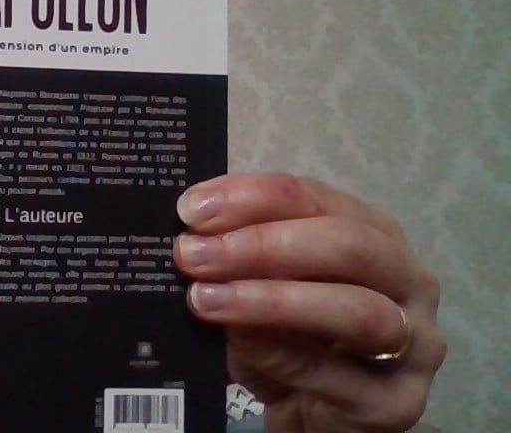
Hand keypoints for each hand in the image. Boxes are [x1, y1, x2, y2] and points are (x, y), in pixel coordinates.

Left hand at [173, 174, 445, 431]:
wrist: (314, 418)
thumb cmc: (290, 341)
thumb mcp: (258, 288)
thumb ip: (239, 260)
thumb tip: (195, 240)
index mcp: (373, 234)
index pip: (317, 198)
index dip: (252, 197)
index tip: (191, 209)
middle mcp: (408, 280)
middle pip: (349, 244)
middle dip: (263, 245)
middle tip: (194, 255)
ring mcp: (417, 344)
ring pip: (356, 309)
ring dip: (272, 300)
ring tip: (205, 299)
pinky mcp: (398, 403)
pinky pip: (336, 374)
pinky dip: (280, 354)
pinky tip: (237, 343)